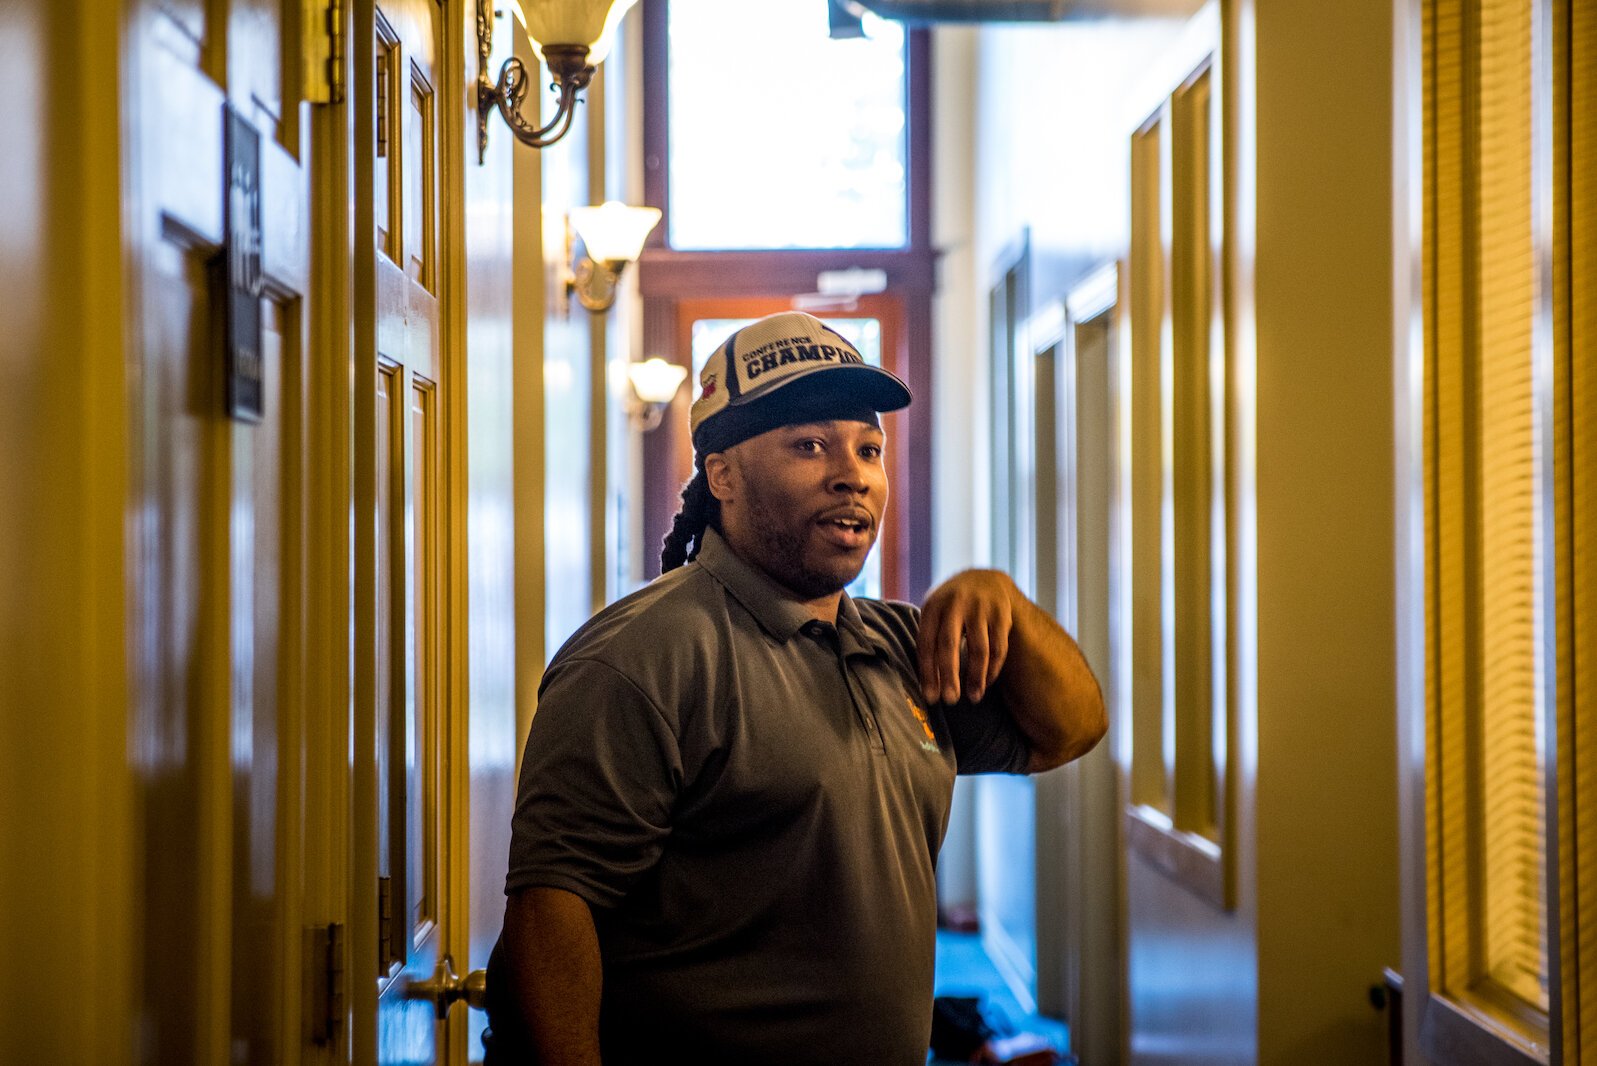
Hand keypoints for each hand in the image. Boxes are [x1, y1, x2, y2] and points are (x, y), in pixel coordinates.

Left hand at [918, 570, 1017, 704]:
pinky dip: (992, 668)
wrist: (986, 579)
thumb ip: (929, 639)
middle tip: (950, 700)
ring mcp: (980, 607)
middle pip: (949, 644)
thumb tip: (925, 683)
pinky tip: (986, 682)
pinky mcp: (1001, 613)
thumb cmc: (952, 607)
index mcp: (933, 605)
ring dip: (976, 677)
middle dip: (949, 675)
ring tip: (973, 698)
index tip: (931, 697)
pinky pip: (998, 647)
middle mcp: (955, 603)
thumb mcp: (936, 613)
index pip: (926, 643)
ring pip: (978, 648)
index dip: (927, 672)